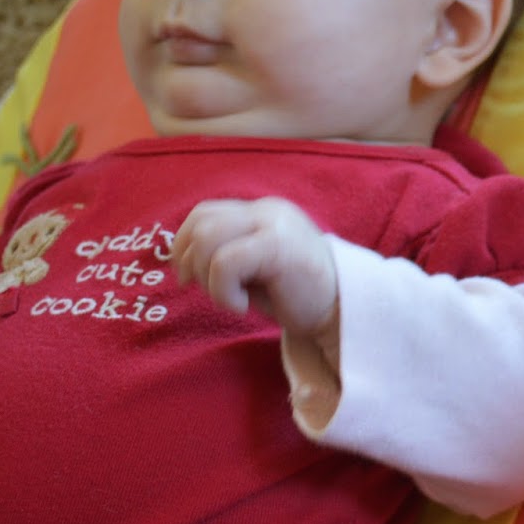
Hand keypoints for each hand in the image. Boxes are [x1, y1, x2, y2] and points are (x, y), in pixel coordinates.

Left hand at [173, 197, 337, 340]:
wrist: (342, 313)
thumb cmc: (296, 296)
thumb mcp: (255, 268)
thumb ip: (226, 251)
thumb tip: (182, 258)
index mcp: (262, 212)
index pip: (204, 213)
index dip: (183, 244)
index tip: (186, 278)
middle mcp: (267, 210)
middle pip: (201, 221)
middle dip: (188, 260)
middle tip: (200, 289)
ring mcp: (274, 224)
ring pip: (207, 238)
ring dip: (206, 278)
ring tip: (230, 298)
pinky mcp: (277, 245)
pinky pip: (224, 262)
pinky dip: (222, 291)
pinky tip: (242, 306)